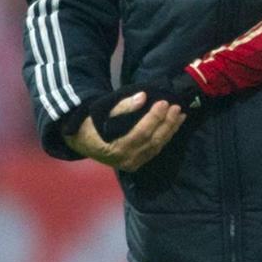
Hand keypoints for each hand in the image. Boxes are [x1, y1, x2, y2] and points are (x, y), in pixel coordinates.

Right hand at [65, 87, 187, 171]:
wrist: (81, 142)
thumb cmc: (90, 125)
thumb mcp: (100, 113)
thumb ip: (122, 107)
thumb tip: (143, 97)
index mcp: (115, 149)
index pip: (141, 133)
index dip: (154, 118)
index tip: (163, 102)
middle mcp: (126, 160)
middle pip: (153, 141)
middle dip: (167, 123)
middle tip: (176, 107)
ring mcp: (133, 164)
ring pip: (157, 146)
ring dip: (170, 129)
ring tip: (180, 114)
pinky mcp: (138, 163)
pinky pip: (155, 149)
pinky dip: (165, 136)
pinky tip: (173, 125)